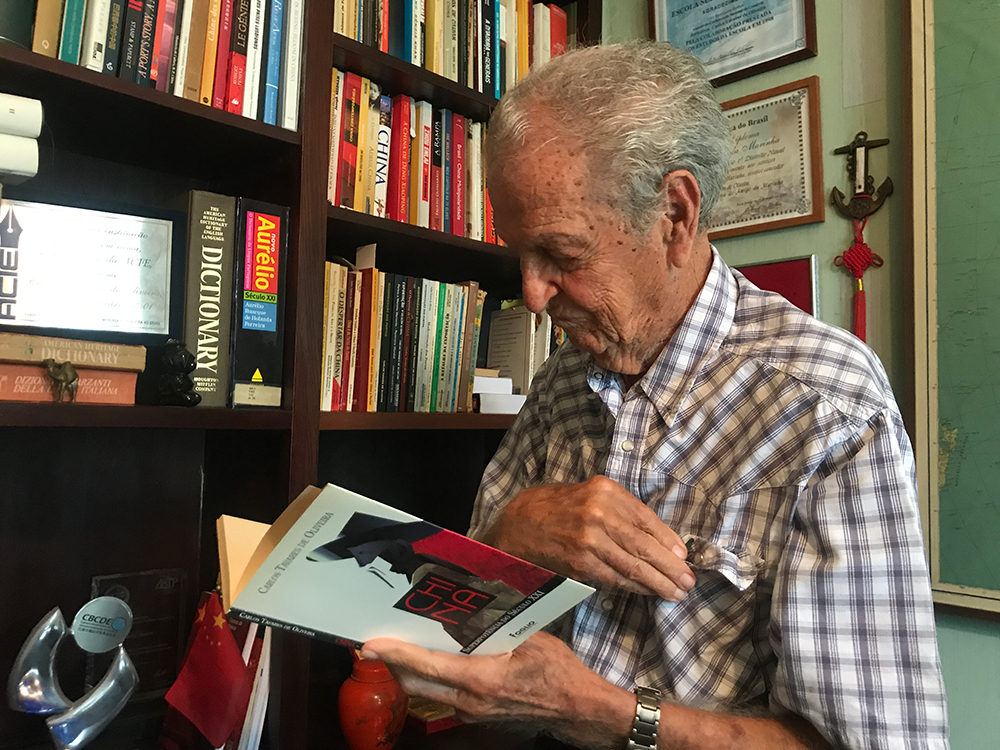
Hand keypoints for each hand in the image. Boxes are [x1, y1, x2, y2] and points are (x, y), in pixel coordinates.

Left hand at [361, 632, 634, 748]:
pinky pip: (442, 697)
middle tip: (376, 640)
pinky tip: (433, 660)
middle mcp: (468, 702)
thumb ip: (493, 628)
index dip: (396, 653)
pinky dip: (430, 679)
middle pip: (415, 684)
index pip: (427, 665)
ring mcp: (470, 714)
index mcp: (481, 679)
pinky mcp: (475, 717)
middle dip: (393, 663)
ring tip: (399, 646)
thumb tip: (465, 609)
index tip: (372, 642)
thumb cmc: (557, 670)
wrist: (576, 710)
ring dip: (409, 671)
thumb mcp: (529, 638)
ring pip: (426, 693)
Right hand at [484, 475, 693, 600]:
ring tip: (675, 592)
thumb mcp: (589, 496)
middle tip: (688, 582)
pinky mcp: (580, 561)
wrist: (517, 524)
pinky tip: (647, 591)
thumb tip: (659, 539)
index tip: (683, 557)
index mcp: (605, 491)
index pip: (646, 519)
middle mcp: (599, 511)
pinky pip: (614, 577)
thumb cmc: (556, 508)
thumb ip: (620, 511)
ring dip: (657, 582)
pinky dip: (634, 586)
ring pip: (632, 564)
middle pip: (644, 544)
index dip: (668, 541)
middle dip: (670, 566)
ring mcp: (590, 538)